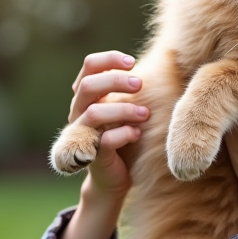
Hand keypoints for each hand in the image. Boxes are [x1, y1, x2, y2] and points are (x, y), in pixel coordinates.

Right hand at [67, 51, 149, 202]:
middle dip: (115, 81)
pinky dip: (124, 134)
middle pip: (88, 86)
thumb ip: (129, 91)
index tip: (132, 62)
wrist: (113, 179)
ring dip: (124, 109)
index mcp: (86, 97)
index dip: (108, 59)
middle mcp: (78, 113)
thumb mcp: (123, 109)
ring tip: (145, 114)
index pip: (88, 67)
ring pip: (94, 113)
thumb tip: (159, 65)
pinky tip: (136, 134)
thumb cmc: (122, 137)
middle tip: (139, 83)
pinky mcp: (93, 155)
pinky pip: (105, 140)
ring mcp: (83, 134)